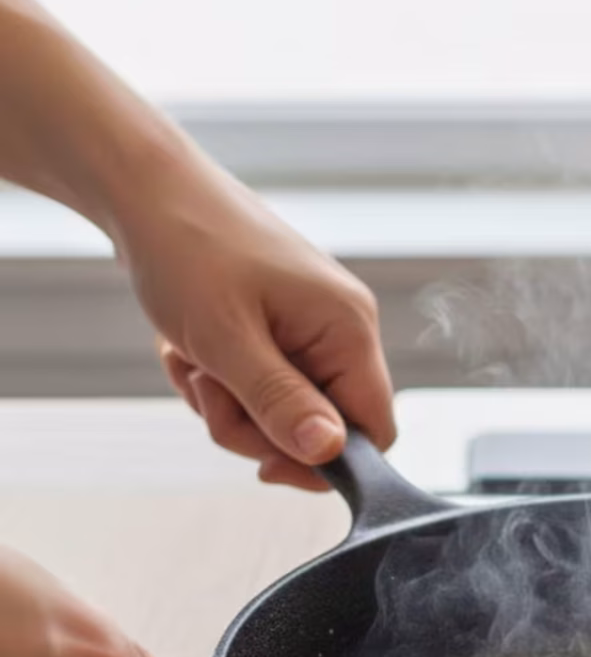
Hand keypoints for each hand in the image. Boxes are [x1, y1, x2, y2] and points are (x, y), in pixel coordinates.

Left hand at [122, 165, 395, 491]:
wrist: (148, 190)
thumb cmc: (188, 249)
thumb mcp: (227, 341)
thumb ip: (281, 403)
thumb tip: (329, 453)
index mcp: (348, 329)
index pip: (375, 428)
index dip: (326, 461)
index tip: (266, 466)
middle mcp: (341, 329)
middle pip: (321, 425)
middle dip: (256, 424)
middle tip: (208, 390)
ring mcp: (312, 327)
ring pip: (283, 409)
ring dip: (228, 401)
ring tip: (192, 356)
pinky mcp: (282, 326)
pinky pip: (261, 384)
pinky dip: (221, 379)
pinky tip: (191, 348)